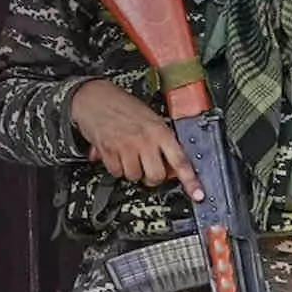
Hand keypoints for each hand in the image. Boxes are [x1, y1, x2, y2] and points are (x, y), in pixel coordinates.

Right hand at [66, 74, 190, 190]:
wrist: (94, 96)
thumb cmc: (121, 104)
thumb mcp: (150, 117)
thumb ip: (160, 139)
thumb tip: (168, 163)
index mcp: (159, 130)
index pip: (180, 160)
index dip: (190, 180)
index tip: (197, 194)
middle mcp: (144, 140)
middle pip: (156, 176)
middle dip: (153, 177)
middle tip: (150, 170)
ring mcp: (125, 147)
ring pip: (134, 176)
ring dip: (132, 171)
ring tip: (129, 157)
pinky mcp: (108, 152)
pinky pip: (116, 172)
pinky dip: (116, 167)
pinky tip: (116, 155)